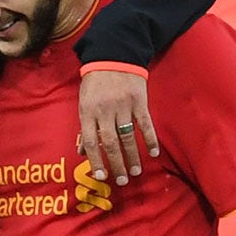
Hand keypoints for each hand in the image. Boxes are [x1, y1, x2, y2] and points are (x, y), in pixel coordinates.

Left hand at [78, 66, 159, 186]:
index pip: (91, 141)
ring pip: (128, 137)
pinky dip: (150, 140)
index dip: (96, 160)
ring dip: (133, 156)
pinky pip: (146, 124)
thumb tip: (82, 152)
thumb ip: (85, 127)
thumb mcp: (84, 102)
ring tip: (136, 171)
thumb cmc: (96, 82)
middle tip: (122, 180)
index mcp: (88, 111)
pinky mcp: (139, 101)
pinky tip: (154, 153)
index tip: (101, 176)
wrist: (114, 55)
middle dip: (117, 164)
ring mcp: (123, 106)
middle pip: (111, 143)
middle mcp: (105, 110)